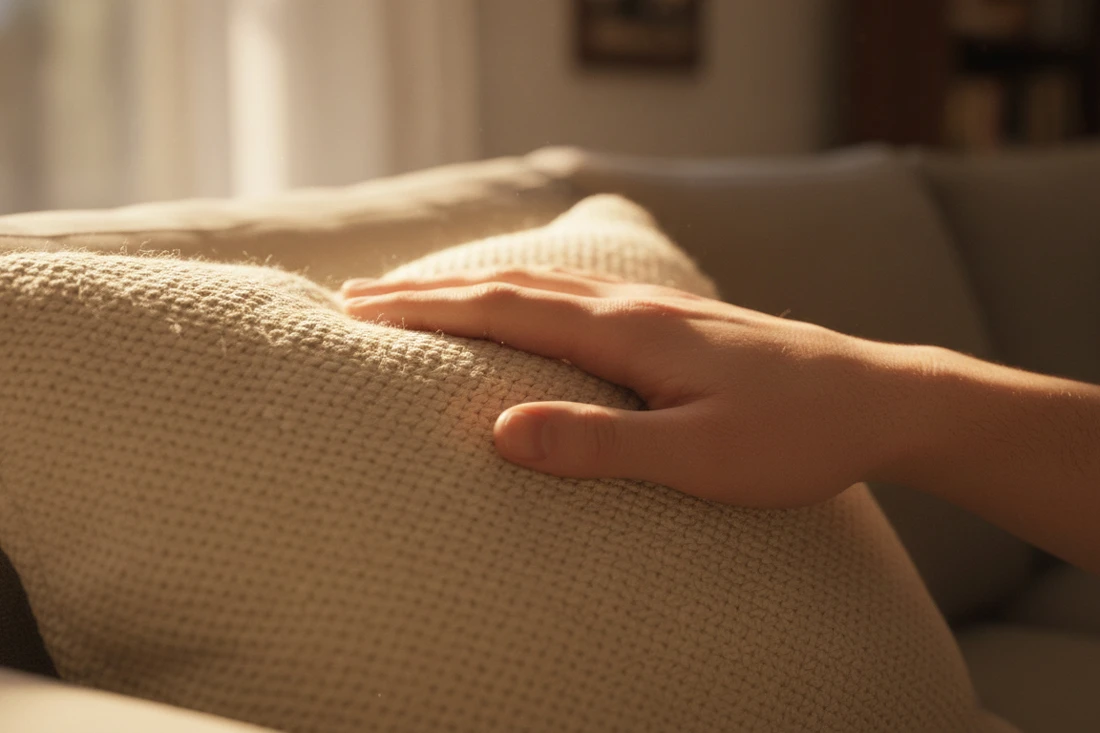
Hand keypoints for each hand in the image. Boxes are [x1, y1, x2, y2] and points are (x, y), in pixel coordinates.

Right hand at [342, 268, 909, 507]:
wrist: (882, 398)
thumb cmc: (794, 436)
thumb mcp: (696, 457)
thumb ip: (599, 444)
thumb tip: (499, 431)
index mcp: (628, 332)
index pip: (502, 311)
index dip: (425, 309)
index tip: (358, 308)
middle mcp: (635, 307)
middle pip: (513, 287)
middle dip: (431, 290)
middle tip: (360, 294)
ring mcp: (659, 309)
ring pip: (544, 287)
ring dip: (474, 288)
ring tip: (423, 295)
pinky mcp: (679, 323)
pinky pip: (578, 298)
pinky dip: (526, 297)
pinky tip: (529, 308)